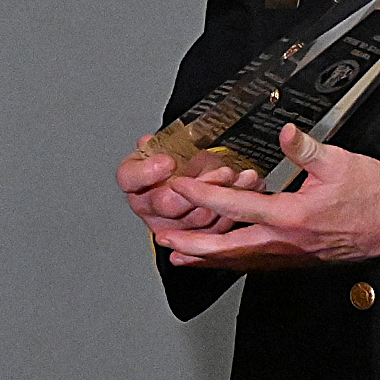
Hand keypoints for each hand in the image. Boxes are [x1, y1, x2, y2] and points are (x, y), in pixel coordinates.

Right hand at [118, 140, 262, 238]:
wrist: (196, 173)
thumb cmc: (179, 160)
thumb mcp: (169, 142)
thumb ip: (161, 142)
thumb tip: (149, 141)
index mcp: (134, 181)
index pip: (130, 178)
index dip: (148, 173)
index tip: (167, 162)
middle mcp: (149, 207)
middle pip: (168, 203)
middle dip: (199, 186)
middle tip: (220, 171)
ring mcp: (172, 226)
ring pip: (199, 217)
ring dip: (225, 195)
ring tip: (240, 176)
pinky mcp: (198, 237)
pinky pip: (218, 227)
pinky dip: (239, 205)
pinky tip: (249, 186)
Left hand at [153, 123, 379, 268]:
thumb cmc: (373, 194)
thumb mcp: (341, 163)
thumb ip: (307, 149)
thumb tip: (288, 133)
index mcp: (292, 216)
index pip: (237, 206)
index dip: (204, 194)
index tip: (179, 186)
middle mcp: (286, 242)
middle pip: (228, 247)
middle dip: (192, 242)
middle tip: (162, 238)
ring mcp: (291, 255)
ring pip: (240, 260)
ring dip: (206, 257)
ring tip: (177, 254)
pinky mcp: (296, 258)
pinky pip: (255, 263)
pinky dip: (230, 261)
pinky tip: (218, 259)